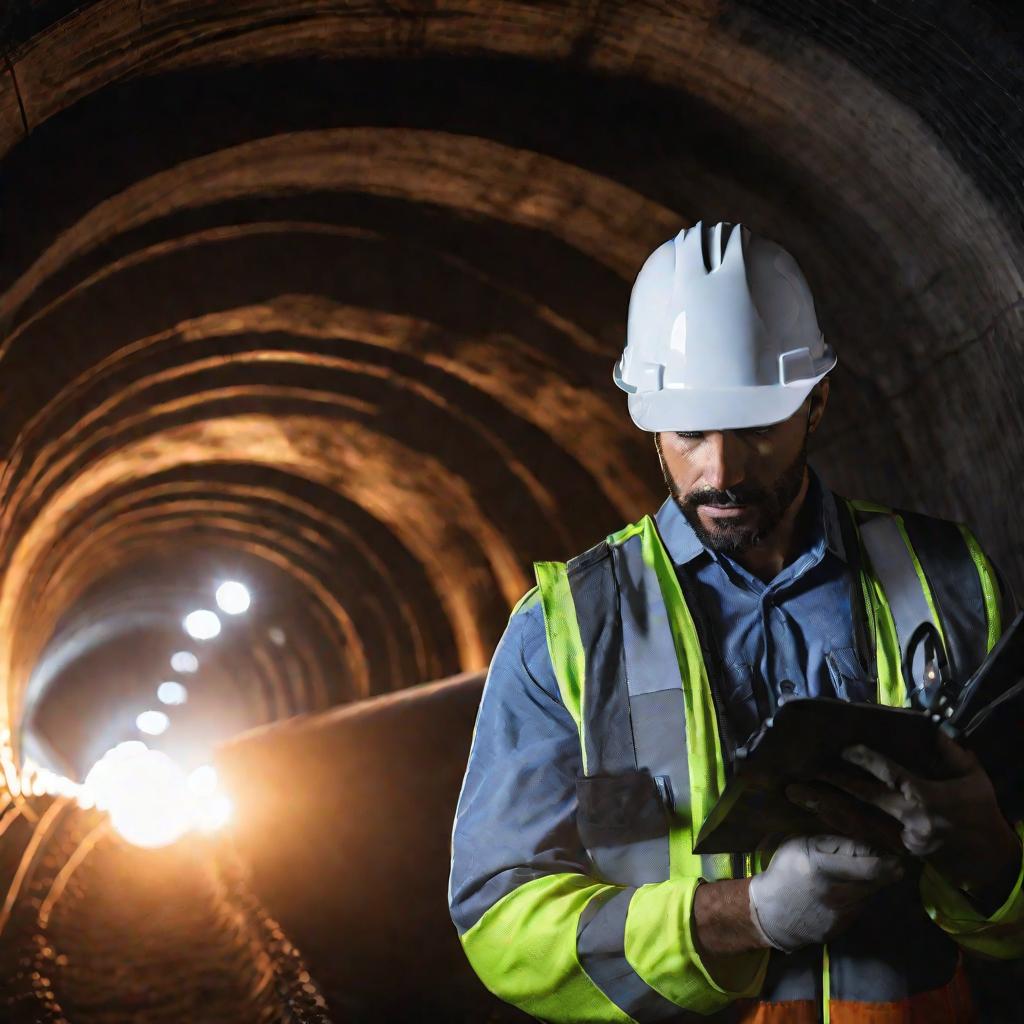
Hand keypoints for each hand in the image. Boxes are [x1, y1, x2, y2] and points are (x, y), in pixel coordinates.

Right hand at [747, 834, 903, 952]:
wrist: (771, 914)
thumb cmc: (785, 871)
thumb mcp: (801, 846)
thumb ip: (831, 843)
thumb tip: (864, 841)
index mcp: (821, 866)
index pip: (868, 863)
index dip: (885, 858)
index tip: (894, 852)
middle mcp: (835, 891)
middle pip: (877, 879)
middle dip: (890, 869)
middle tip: (897, 863)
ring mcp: (840, 912)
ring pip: (870, 893)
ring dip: (875, 882)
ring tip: (870, 872)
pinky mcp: (842, 927)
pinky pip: (860, 906)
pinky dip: (861, 896)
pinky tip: (849, 890)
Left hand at [788, 731, 1020, 899]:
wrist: (988, 859)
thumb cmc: (979, 810)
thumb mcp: (972, 776)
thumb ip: (951, 750)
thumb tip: (931, 725)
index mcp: (929, 798)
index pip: (891, 775)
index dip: (866, 761)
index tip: (844, 748)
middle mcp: (911, 820)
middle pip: (866, 798)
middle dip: (834, 782)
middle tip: (805, 770)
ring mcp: (902, 839)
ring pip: (857, 820)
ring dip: (825, 805)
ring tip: (795, 792)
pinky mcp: (896, 851)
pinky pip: (864, 833)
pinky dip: (839, 821)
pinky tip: (816, 810)